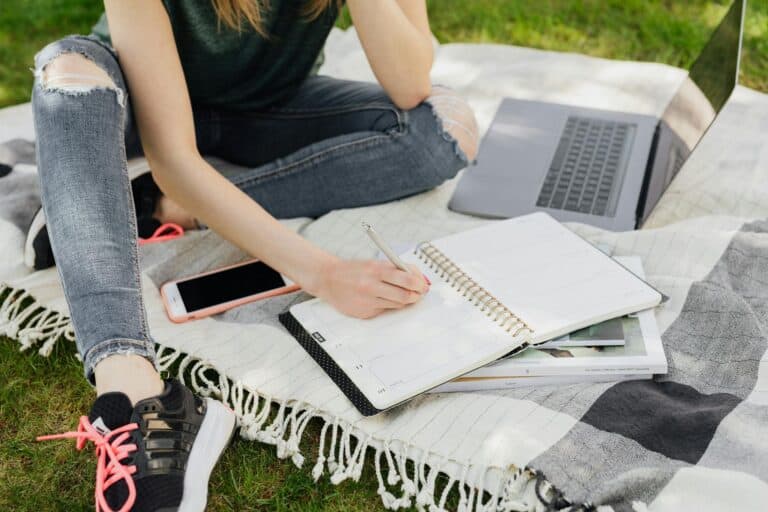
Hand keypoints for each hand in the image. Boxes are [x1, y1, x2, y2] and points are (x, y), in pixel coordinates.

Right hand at [313, 257, 429, 318]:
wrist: (328, 279)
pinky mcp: (365, 312)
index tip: (423, 284)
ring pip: (397, 304)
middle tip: (419, 293)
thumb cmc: (353, 270)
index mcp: (377, 269)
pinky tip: (382, 298)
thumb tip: (417, 278)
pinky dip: (388, 305)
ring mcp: (368, 300)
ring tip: (401, 294)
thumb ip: (395, 269)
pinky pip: (385, 310)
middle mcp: (372, 285)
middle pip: (406, 295)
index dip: (420, 282)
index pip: (408, 278)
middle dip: (417, 295)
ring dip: (404, 300)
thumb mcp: (374, 263)